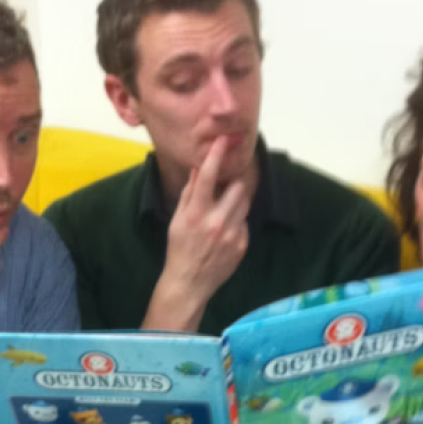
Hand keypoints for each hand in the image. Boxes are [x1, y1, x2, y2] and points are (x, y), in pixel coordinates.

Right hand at [157, 136, 250, 303]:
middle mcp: (216, 222)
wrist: (189, 282)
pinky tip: (224, 233)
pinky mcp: (242, 245)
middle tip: (225, 187)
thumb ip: (190, 194)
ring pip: (244, 203)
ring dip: (236, 200)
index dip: (216, 155)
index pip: (207, 176)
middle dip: (232, 183)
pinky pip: (244, 223)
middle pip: (237, 187)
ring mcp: (232, 235)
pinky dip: (236, 222)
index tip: (222, 141)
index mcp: (196, 214)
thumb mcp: (178, 220)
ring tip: (223, 210)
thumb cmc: (179, 249)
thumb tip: (198, 170)